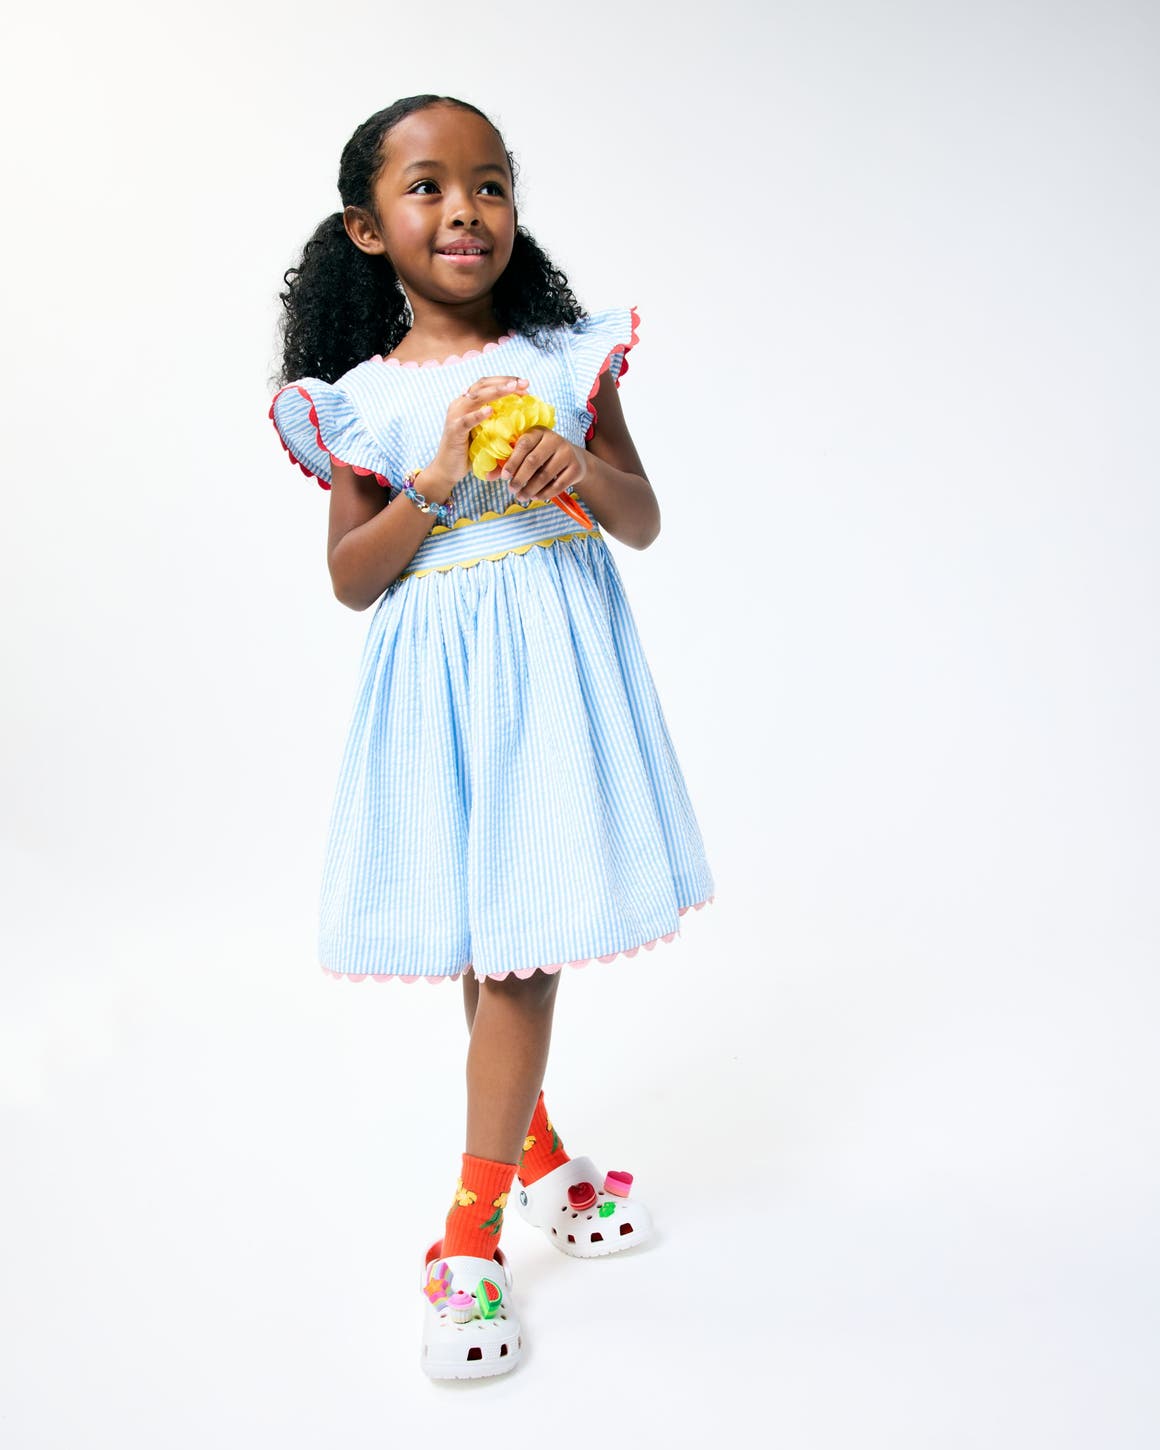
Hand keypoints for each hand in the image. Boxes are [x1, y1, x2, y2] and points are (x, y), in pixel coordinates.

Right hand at [418, 375, 529, 503]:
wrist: (448, 470)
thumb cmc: (470, 452)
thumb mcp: (486, 433)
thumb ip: (498, 423)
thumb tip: (525, 420)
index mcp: (468, 402)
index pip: (487, 384)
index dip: (506, 381)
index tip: (525, 384)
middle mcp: (460, 404)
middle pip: (483, 385)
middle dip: (505, 382)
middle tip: (524, 383)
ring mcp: (455, 416)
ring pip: (476, 397)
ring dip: (496, 391)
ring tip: (512, 389)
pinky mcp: (454, 431)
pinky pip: (466, 420)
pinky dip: (478, 414)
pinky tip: (491, 411)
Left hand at [501, 428, 587, 502]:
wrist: (575, 459)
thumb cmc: (543, 456)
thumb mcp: (528, 454)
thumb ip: (508, 463)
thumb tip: (488, 476)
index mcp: (538, 432)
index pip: (524, 445)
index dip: (512, 462)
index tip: (503, 477)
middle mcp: (554, 439)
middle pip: (534, 461)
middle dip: (520, 478)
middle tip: (511, 490)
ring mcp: (567, 453)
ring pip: (545, 475)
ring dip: (530, 489)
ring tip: (521, 497)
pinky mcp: (576, 468)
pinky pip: (558, 485)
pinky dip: (545, 493)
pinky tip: (535, 497)